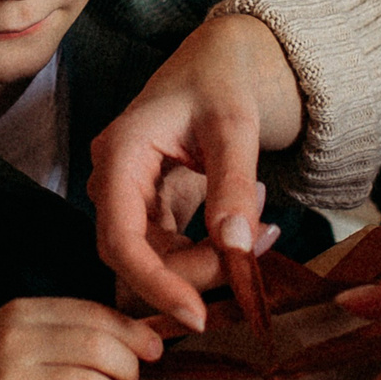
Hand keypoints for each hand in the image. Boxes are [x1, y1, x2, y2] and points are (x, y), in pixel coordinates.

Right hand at [90, 14, 303, 327]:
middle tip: (261, 246)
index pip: (121, 241)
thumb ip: (233, 185)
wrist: (219, 63)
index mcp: (119, 155)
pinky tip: (252, 222)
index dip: (155, 285)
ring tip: (266, 226)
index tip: (197, 316)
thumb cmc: (220, 82)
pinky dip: (213, 250)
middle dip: (197, 271)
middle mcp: (114, 181)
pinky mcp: (151, 209)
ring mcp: (130, 198)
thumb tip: (236, 247)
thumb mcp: (235, 127)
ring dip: (212, 261)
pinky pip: (174, 250)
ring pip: (158, 259)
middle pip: (140, 256)